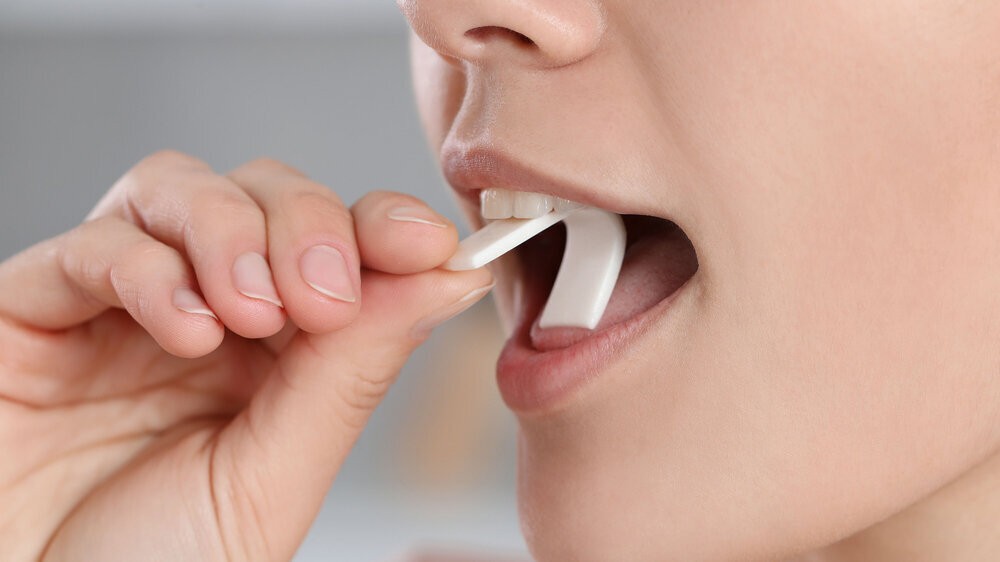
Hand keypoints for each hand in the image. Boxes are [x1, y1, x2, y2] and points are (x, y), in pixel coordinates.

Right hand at [0, 151, 491, 560]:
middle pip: (265, 196)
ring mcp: (116, 305)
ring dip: (233, 233)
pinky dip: (149, 269)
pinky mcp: (32, 308)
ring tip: (251, 315)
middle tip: (322, 298)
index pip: (337, 247)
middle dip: (309, 225)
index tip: (426, 242)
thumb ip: (353, 370)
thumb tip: (452, 275)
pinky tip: (186, 330)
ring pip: (181, 189)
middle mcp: (201, 313)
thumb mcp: (274, 477)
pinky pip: (93, 244)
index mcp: (273, 354)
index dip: (383, 228)